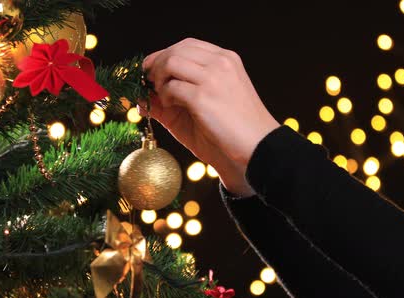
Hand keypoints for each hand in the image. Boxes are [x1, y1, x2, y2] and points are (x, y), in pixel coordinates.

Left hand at [142, 38, 278, 195]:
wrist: (259, 146)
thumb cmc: (236, 129)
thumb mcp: (210, 102)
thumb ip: (182, 92)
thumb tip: (145, 96)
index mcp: (227, 60)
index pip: (189, 45)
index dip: (165, 54)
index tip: (152, 68)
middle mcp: (221, 63)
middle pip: (177, 50)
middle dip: (157, 64)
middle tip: (148, 82)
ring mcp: (213, 78)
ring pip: (171, 63)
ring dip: (159, 79)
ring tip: (163, 97)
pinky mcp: (204, 97)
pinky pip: (172, 88)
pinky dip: (164, 97)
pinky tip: (169, 107)